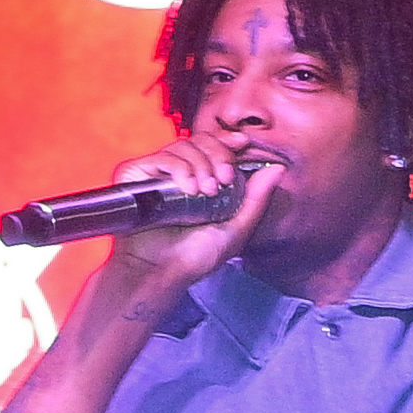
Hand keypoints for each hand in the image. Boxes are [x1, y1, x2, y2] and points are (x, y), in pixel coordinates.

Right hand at [79, 132, 282, 309]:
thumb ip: (256, 199)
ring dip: (201, 165)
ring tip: (206, 192)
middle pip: (200, 140)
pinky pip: (161, 157)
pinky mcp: (135, 175)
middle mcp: (177, 172)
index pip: (213, 145)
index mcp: (200, 178)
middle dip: (219, 154)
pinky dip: (180, 169)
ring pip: (182, 146)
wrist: (161, 272)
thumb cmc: (194, 256)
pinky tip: (189, 190)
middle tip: (224, 179)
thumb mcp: (236, 228)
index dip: (227, 140)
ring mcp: (155, 173)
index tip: (242, 143)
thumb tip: (277, 167)